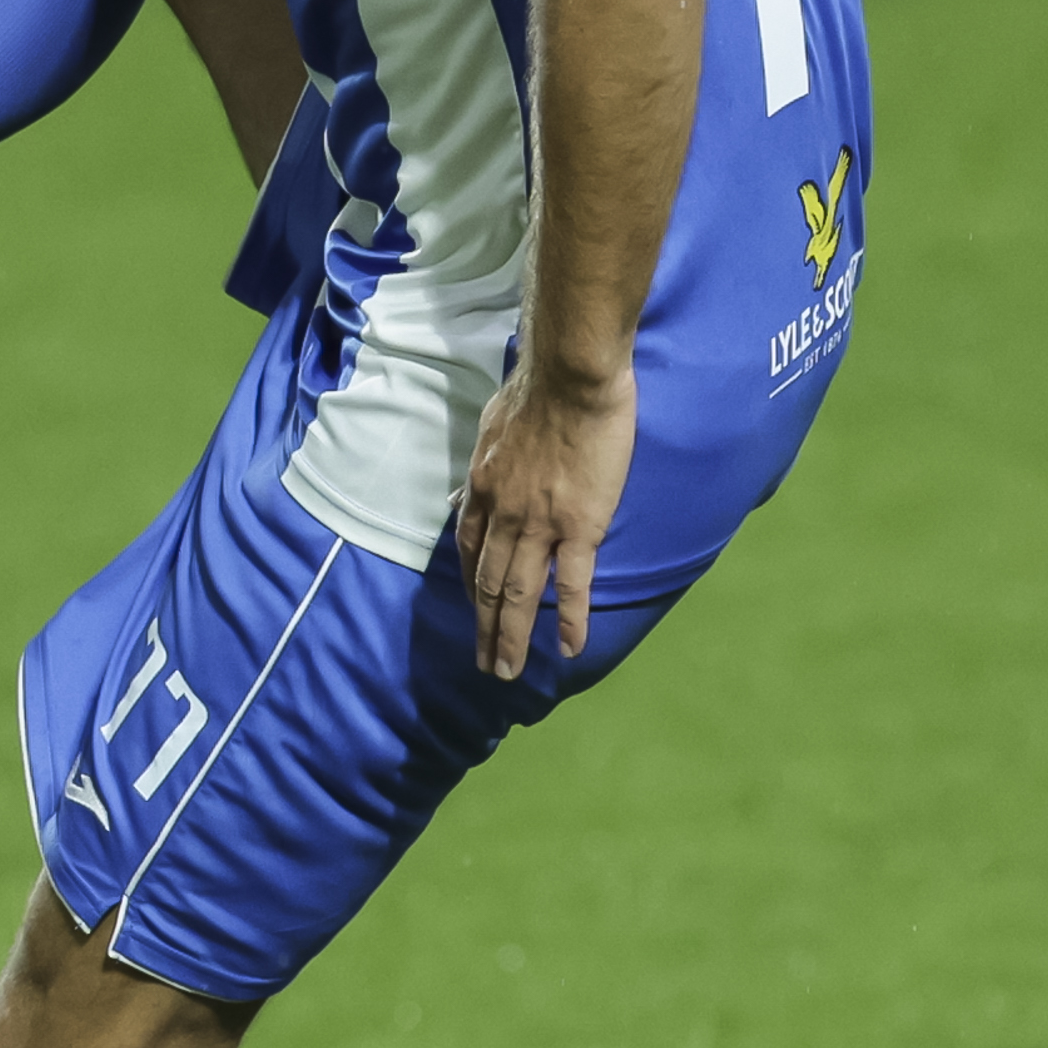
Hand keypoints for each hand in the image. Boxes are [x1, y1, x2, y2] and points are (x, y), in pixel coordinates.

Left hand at [454, 357, 635, 681]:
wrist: (570, 377)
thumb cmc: (536, 391)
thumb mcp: (490, 428)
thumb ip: (484, 461)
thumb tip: (468, 484)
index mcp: (482, 490)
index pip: (468, 549)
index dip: (470, 584)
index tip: (474, 607)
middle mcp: (502, 515)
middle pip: (487, 582)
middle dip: (483, 627)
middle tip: (485, 664)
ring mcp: (538, 524)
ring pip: (519, 593)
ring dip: (512, 637)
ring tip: (509, 671)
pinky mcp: (579, 526)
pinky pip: (571, 583)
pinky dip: (567, 619)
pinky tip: (567, 648)